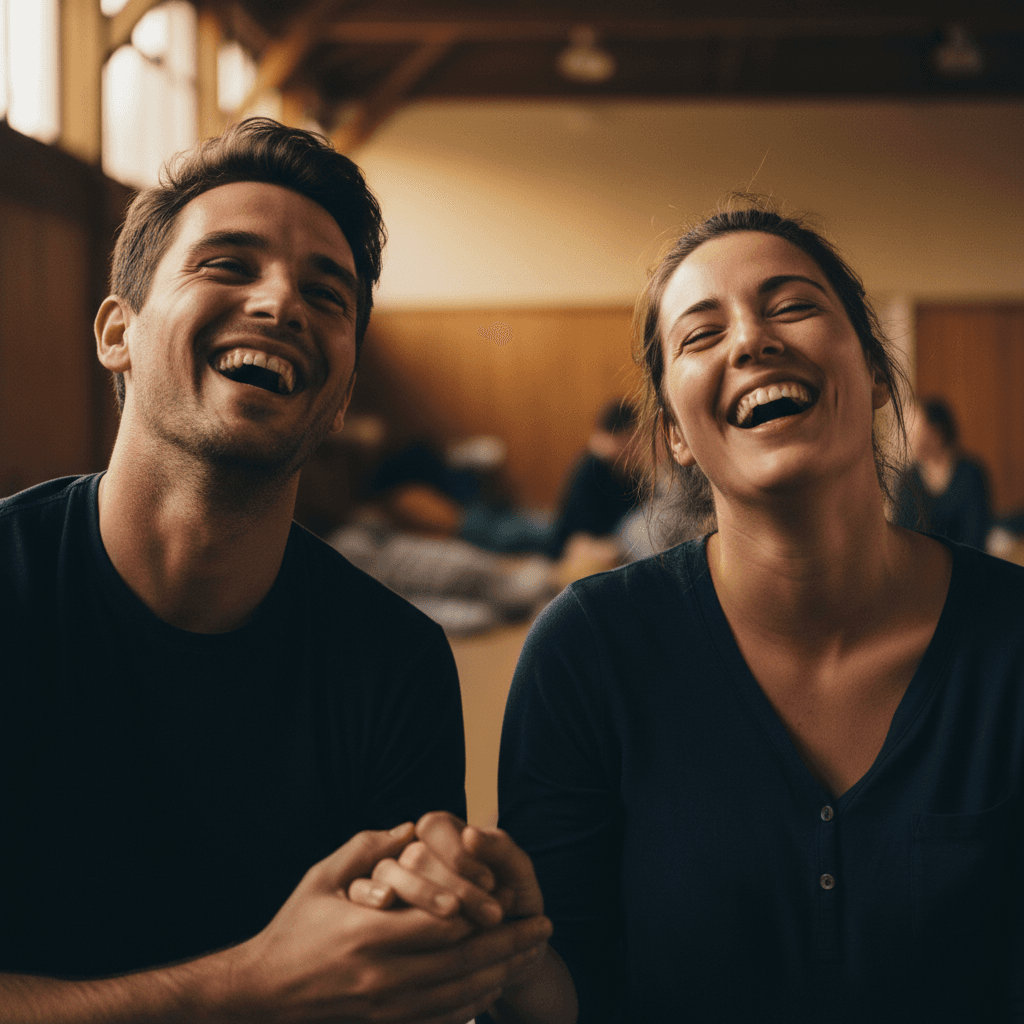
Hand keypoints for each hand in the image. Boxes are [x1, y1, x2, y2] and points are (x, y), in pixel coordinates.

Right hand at [218, 824, 551, 1023]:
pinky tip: (494, 990)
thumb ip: (366, 848)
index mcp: (369, 936)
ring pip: (460, 996)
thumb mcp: (321, 878)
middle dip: (509, 947)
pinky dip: (473, 1005)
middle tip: (544, 931)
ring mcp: (386, 1009)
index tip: (515, 901)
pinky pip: (441, 1020)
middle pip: (463, 963)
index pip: (444, 925)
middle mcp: (383, 978)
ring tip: (531, 958)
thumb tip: (410, 826)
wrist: (262, 995)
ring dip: (501, 976)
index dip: (483, 914)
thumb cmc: (293, 929)